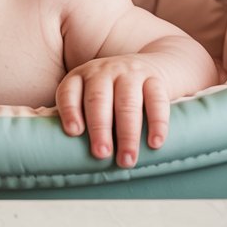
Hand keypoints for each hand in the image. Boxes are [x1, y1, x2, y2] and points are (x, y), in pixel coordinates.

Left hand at [55, 56, 169, 168]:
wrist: (152, 67)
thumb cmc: (113, 94)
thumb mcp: (93, 98)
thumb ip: (83, 118)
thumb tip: (73, 156)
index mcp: (82, 77)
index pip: (69, 91)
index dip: (70, 111)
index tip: (74, 132)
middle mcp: (104, 72)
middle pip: (99, 99)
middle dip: (100, 128)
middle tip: (102, 154)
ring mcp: (130, 73)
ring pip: (128, 103)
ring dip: (127, 134)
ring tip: (127, 159)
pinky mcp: (155, 79)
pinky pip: (156, 100)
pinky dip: (157, 123)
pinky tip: (155, 143)